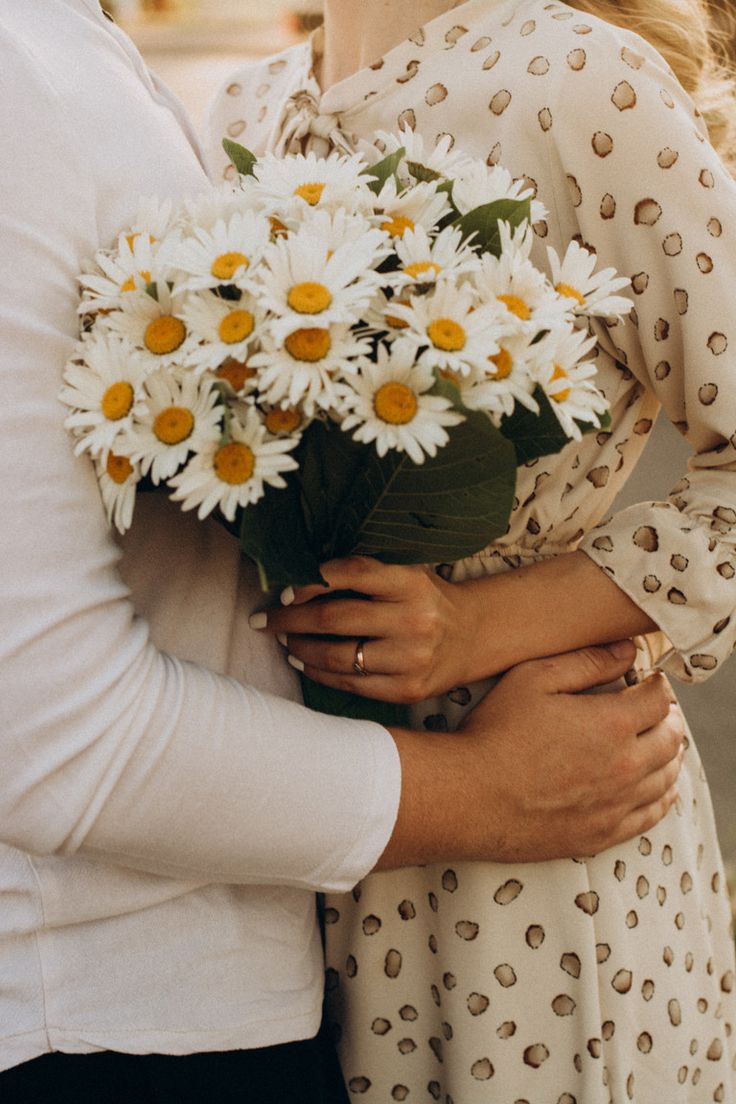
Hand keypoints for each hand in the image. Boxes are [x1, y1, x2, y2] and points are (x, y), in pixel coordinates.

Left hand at [250, 555, 474, 701]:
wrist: (473, 636)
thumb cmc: (425, 599)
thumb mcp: (405, 574)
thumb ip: (363, 575)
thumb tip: (298, 581)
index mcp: (412, 583)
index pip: (352, 573)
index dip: (311, 581)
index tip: (284, 591)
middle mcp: (414, 621)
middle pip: (335, 618)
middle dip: (290, 619)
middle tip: (264, 619)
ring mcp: (411, 660)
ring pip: (337, 657)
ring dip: (300, 648)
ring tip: (284, 640)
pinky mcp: (407, 691)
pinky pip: (350, 685)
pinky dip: (319, 672)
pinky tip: (304, 661)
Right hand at [376, 641, 683, 867]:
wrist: (469, 797)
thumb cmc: (495, 733)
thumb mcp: (533, 679)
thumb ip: (585, 662)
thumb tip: (626, 651)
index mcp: (612, 724)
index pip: (658, 700)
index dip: (656, 685)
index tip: (647, 680)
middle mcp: (625, 767)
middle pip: (670, 739)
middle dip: (668, 718)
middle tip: (656, 708)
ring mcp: (617, 805)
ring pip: (666, 777)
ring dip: (669, 755)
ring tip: (661, 742)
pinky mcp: (602, 833)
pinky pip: (651, 815)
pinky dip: (662, 796)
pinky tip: (659, 786)